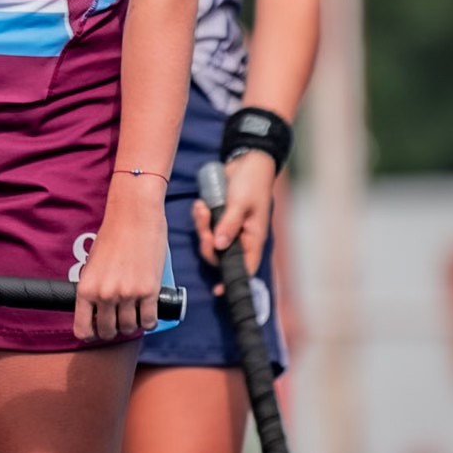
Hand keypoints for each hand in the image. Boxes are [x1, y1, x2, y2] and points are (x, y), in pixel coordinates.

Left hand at [75, 190, 167, 341]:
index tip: (96, 330)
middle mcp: (104, 294)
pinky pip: (149, 320)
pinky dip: (149, 321)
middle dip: (113, 330)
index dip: (90, 333)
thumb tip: (98, 308)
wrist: (134, 215)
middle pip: (108, 332)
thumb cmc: (113, 235)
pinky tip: (148, 314)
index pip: (82, 329)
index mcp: (85, 288)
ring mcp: (127, 294)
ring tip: (134, 314)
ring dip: (132, 325)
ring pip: (129, 328)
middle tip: (119, 320)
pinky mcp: (149, 291)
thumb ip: (94, 286)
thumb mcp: (93, 263)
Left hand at [192, 150, 275, 277]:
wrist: (247, 161)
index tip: (217, 291)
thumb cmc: (251, 183)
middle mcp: (240, 237)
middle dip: (207, 240)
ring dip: (202, 225)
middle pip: (219, 254)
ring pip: (209, 239)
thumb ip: (229, 224)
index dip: (231, 280)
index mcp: (252, 239)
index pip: (244, 267)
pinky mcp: (218, 217)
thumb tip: (220, 246)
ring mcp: (228, 227)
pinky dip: (200, 217)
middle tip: (203, 218)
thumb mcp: (241, 204)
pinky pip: (205, 225)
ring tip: (201, 207)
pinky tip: (200, 204)